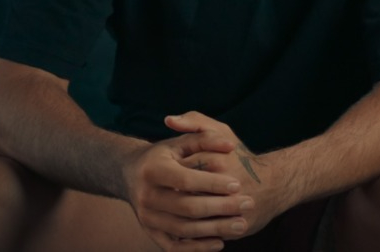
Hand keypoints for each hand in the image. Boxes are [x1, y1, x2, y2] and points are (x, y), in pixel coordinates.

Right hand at [119, 121, 253, 251]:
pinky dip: (196, 249)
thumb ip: (205, 138)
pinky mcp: (150, 232)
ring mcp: (147, 217)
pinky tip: (219, 243)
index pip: (186, 180)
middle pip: (187, 207)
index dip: (212, 184)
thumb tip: (230, 146)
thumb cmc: (165, 155)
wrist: (131, 174)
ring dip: (214, 229)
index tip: (238, 184)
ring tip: (242, 224)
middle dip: (221, 207)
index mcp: (153, 170)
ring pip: (183, 229)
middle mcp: (146, 196)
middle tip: (248, 204)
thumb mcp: (181, 141)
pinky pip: (173, 247)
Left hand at [166, 112, 296, 238]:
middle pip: (184, 196)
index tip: (168, 178)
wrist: (277, 184)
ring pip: (193, 219)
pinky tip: (187, 225)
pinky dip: (193, 233)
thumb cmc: (241, 157)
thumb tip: (168, 120)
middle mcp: (225, 185)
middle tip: (168, 197)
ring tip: (176, 211)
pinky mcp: (236, 228)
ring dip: (181, 217)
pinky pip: (204, 234)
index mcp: (217, 161)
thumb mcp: (221, 132)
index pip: (180, 172)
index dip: (171, 177)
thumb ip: (195, 122)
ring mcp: (231, 209)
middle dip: (173, 198)